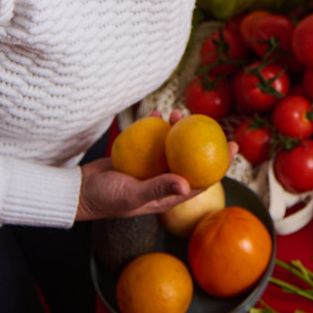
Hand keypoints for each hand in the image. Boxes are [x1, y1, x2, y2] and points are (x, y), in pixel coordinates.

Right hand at [73, 108, 238, 221]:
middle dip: (203, 141)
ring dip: (177, 130)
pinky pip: (153, 138)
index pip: (202, 179)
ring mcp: (152, 167)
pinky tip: (156, 113)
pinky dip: (155, 125)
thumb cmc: (106, 199)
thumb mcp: (132, 195)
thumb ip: (158, 189)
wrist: (80, 191)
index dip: (220, 165)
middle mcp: (165, 180)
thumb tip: (187, 185)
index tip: (233, 147)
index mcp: (170, 195)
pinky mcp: (139, 156)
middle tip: (211, 122)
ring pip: (173, 146)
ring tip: (177, 114)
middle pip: (191, 159)